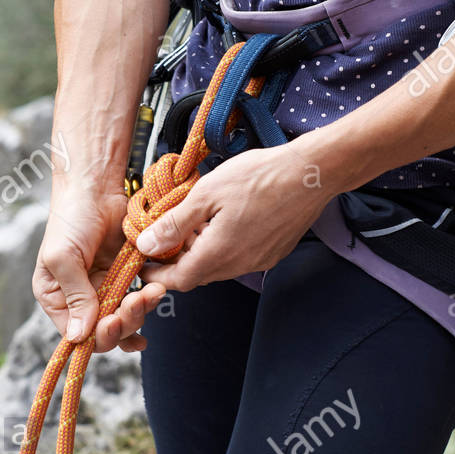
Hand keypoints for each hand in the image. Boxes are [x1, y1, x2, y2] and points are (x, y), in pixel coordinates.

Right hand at [33, 184, 168, 353]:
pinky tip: (154, 297)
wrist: (96, 186)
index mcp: (55, 297)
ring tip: (152, 292)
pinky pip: (136, 300)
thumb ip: (75, 296)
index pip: (75, 334)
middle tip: (136, 301)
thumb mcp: (63, 257)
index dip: (96, 335)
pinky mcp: (124, 276)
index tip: (113, 322)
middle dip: (123, 323)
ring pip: (124, 319)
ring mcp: (103, 288)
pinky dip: (147, 302)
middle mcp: (78, 297)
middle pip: (103, 331)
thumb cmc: (71, 217)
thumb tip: (79, 337)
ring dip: (140, 311)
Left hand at [135, 145, 332, 291]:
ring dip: (200, 252)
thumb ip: (174, 224)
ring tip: (192, 223)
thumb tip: (147, 245)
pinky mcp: (273, 253)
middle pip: (198, 275)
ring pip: (219, 267)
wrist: (310, 173)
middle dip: (177, 261)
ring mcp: (259, 261)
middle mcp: (240, 264)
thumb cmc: (260, 177)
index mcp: (219, 253)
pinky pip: (239, 258)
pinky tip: (220, 222)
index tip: (144, 264)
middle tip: (165, 237)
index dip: (157, 275)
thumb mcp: (206, 194)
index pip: (179, 280)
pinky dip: (221, 247)